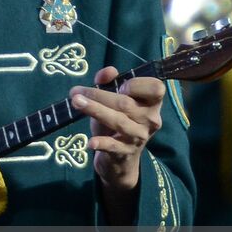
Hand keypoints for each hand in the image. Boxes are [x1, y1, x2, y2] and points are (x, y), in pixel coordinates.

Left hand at [74, 65, 164, 196]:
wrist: (121, 160)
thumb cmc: (119, 122)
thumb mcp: (114, 101)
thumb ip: (110, 82)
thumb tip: (109, 71)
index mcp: (152, 103)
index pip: (155, 88)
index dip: (137, 84)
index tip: (120, 85)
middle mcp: (150, 120)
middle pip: (126, 104)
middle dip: (99, 95)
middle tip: (76, 92)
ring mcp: (139, 137)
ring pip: (118, 121)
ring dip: (95, 110)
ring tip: (76, 102)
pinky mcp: (125, 153)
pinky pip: (113, 146)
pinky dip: (102, 143)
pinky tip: (90, 142)